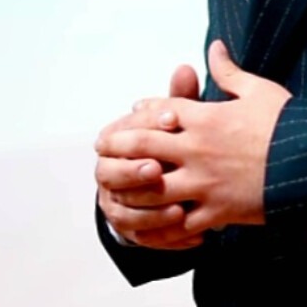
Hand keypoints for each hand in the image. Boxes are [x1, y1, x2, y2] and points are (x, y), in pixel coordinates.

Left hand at [94, 41, 290, 234]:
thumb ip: (229, 71)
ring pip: (152, 188)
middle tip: (101, 150)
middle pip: (142, 147)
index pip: (156, 111)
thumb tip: (214, 45)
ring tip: (117, 190)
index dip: (137, 114)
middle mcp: (197, 149)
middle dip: (116, 148)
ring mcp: (204, 183)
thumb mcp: (259, 90)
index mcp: (206, 117)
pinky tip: (156, 223)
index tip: (128, 117)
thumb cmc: (288, 124)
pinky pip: (181, 222)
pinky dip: (166, 224)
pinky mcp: (217, 211)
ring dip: (131, 188)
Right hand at [95, 62, 204, 251]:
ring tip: (181, 210)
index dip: (141, 124)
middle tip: (159, 169)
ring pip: (126, 213)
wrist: (162, 182)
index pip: (117, 133)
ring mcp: (118, 206)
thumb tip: (186, 67)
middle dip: (134, 173)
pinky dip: (169, 238)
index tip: (171, 119)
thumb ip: (180, 99)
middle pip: (111, 175)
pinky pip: (146, 239)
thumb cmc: (171, 145)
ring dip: (152, 212)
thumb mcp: (177, 121)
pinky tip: (197, 236)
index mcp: (115, 144)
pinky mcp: (134, 232)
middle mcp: (109, 175)